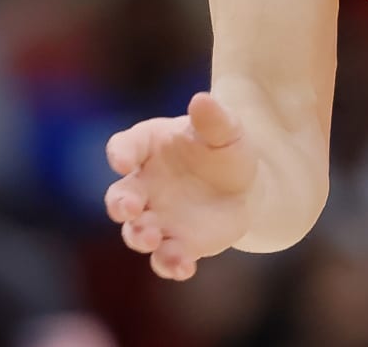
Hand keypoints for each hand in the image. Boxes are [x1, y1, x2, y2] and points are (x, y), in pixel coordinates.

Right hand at [103, 91, 256, 281]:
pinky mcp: (177, 243)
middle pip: (119, 197)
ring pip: (136, 232)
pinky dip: (170, 264)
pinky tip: (184, 267)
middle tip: (130, 208)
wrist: (247, 185)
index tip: (123, 160)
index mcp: (148, 147)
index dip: (120, 153)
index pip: (124, 147)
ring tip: (152, 238)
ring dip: (140, 237)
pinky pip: (165, 258)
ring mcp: (156, 218)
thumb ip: (213, 118)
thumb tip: (202, 99)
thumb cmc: (226, 149)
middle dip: (121, 204)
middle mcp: (144, 185)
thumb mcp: (226, 129)